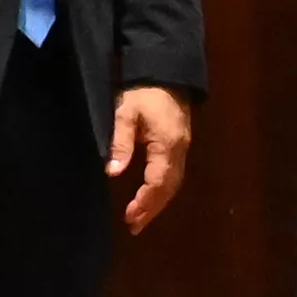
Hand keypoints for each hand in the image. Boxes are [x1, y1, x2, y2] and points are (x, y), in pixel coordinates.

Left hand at [109, 85, 192, 233]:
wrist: (165, 69)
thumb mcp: (126, 113)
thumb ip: (121, 143)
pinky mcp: (181, 143)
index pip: (157, 182)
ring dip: (158, 202)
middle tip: (134, 226)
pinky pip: (174, 174)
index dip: (144, 202)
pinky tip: (151, 196)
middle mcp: (179, 150)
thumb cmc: (142, 91)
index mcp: (166, 145)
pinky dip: (163, 190)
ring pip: (174, 183)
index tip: (129, 217)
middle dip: (152, 209)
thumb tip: (113, 172)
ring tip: (141, 218)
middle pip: (169, 188)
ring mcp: (183, 147)